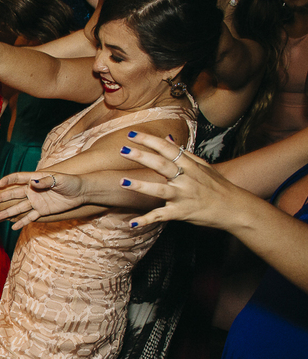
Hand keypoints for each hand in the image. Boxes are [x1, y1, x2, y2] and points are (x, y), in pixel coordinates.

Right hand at [0, 170, 90, 228]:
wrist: (81, 192)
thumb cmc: (71, 182)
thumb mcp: (60, 180)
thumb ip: (46, 181)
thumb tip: (34, 183)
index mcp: (35, 179)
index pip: (18, 178)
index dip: (8, 180)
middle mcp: (33, 190)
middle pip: (14, 194)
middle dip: (2, 198)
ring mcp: (36, 201)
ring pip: (19, 207)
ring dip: (8, 212)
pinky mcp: (42, 211)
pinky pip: (30, 217)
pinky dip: (22, 222)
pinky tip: (13, 227)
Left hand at [116, 131, 240, 229]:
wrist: (235, 209)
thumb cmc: (218, 186)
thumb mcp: (203, 166)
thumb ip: (183, 152)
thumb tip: (166, 137)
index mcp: (190, 165)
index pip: (167, 149)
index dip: (149, 141)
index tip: (132, 134)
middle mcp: (186, 179)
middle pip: (162, 165)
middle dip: (142, 157)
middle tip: (123, 150)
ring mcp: (183, 196)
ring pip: (160, 190)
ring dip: (141, 186)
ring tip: (123, 182)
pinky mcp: (181, 213)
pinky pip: (161, 216)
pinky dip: (147, 220)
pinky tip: (132, 223)